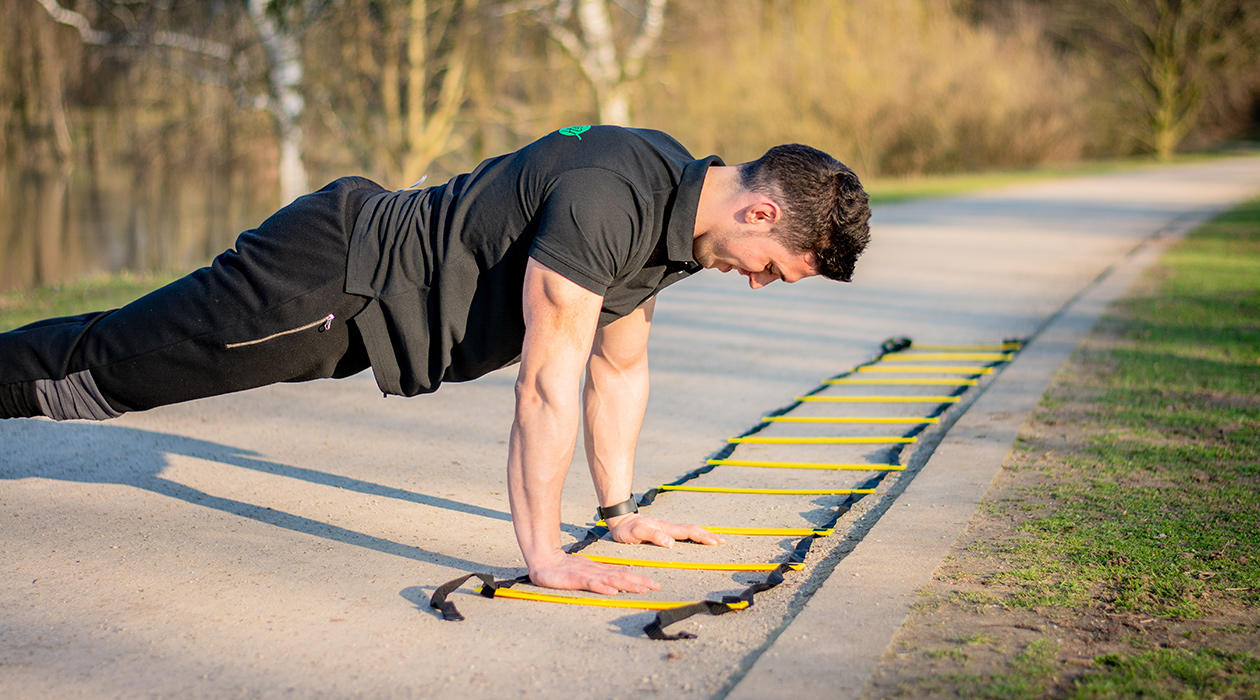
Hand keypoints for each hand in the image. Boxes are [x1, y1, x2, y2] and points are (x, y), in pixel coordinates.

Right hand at [528, 551, 661, 593]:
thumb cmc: (563, 570)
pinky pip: (592, 584)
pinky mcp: (577, 579)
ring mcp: (587, 574)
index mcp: (600, 571)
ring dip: (628, 584)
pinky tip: (614, 591)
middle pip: (622, 576)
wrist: (544, 562)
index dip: (639, 579)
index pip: (623, 575)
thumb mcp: (584, 575)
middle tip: (656, 586)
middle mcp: (597, 572)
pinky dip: (603, 587)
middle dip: (640, 582)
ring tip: (642, 589)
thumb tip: (615, 587)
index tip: (653, 584)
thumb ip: (598, 580)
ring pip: (611, 579)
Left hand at [607, 514, 725, 547]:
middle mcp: (669, 529)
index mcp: (666, 529)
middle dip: (709, 536)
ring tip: (714, 541)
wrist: (620, 521)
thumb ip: (653, 536)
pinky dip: (693, 537)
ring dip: (703, 536)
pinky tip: (695, 541)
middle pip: (693, 530)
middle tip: (722, 542)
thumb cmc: (627, 529)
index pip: (689, 532)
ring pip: (689, 532)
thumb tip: (671, 543)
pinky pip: (683, 534)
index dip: (703, 537)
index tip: (716, 542)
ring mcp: (667, 530)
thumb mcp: (637, 533)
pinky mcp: (663, 533)